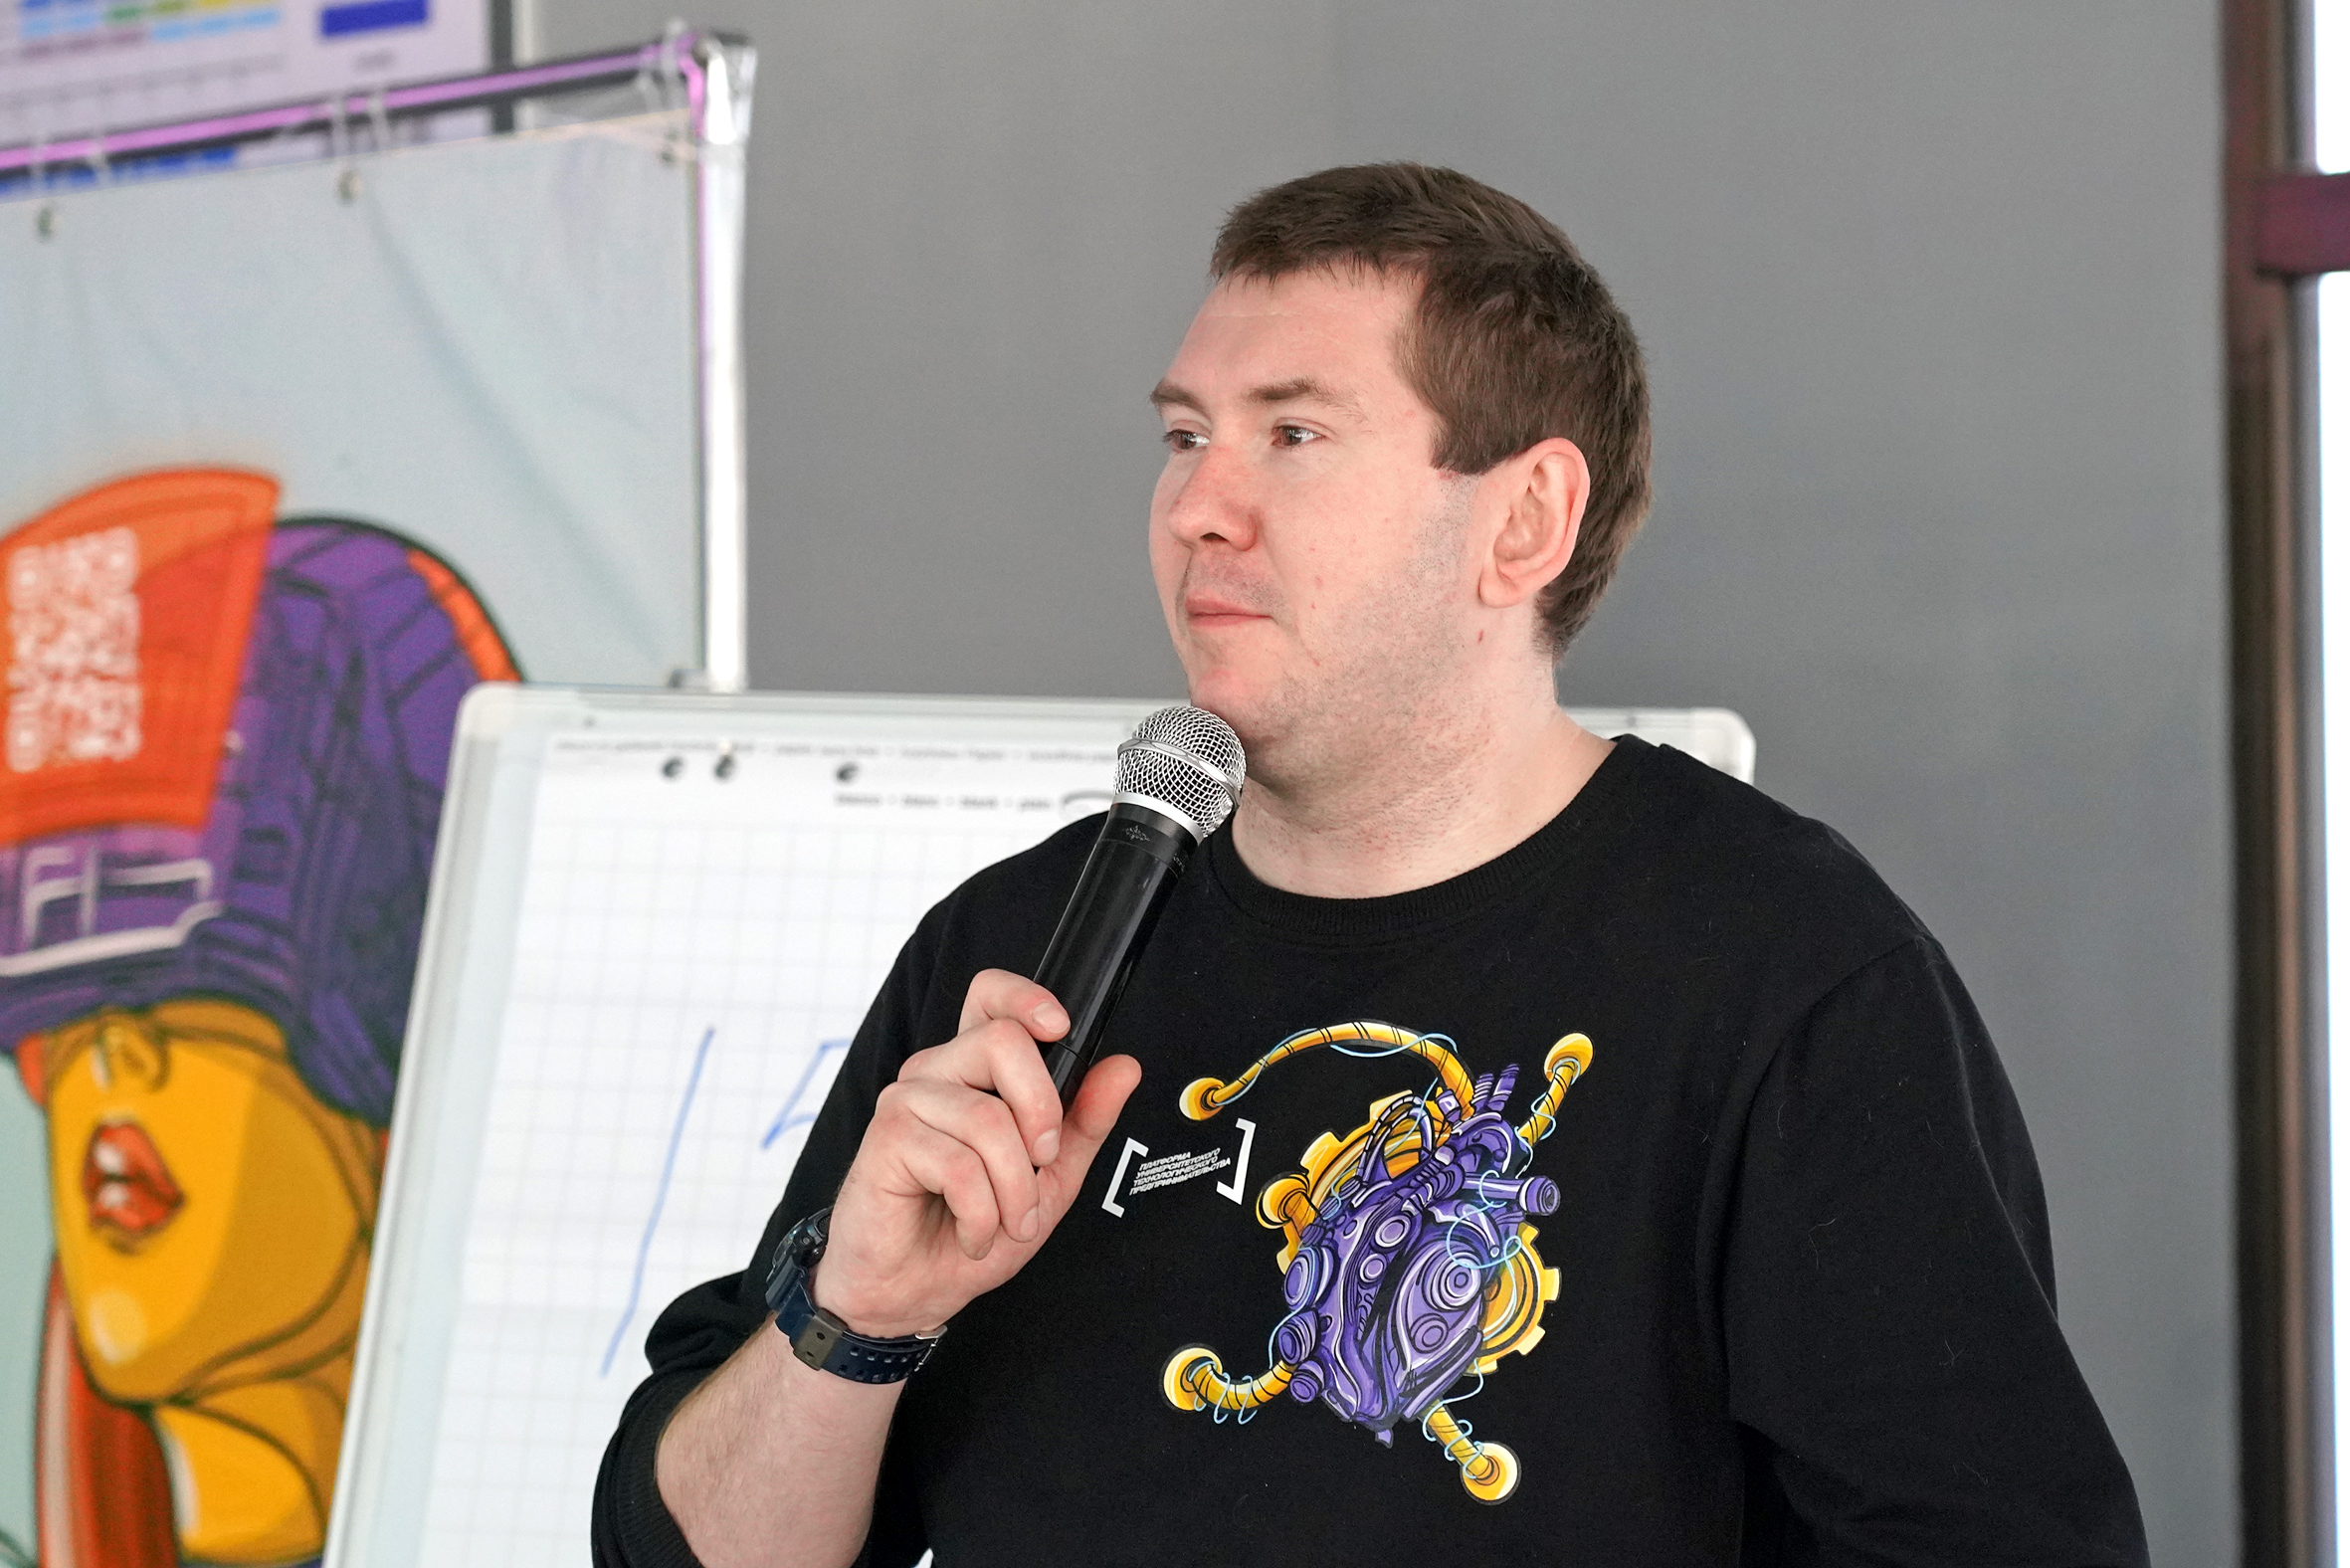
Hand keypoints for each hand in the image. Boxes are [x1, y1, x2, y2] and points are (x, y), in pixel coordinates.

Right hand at [812, 969, 1141, 1337]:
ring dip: (1015, 1190)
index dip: (1025, 997)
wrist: (914, 1289)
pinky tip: (973, 1233)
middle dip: (1041, 1111)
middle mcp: (937, 1072)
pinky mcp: (886, 1139)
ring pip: (988, 1119)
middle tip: (1043, 1163)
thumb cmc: (972, 1227)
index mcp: (975, 1071)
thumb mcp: (1051, 1177)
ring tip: (1008, 1222)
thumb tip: (1123, 1068)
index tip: (1060, 1028)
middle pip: (1001, 1042)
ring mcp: (906, 1101)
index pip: (990, 996)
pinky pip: (960, 1166)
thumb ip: (1085, 1120)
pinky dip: (982, 1215)